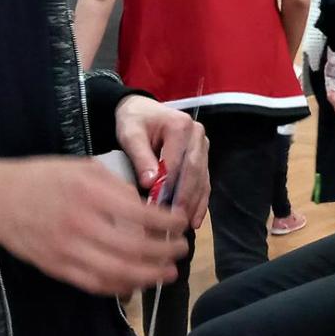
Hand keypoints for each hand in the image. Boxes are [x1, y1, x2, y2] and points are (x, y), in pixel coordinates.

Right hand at [0, 157, 187, 296]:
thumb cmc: (42, 177)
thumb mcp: (83, 167)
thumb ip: (116, 186)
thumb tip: (146, 205)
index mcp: (90, 194)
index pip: (140, 214)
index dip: (167, 222)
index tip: (182, 222)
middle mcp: (81, 224)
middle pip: (134, 248)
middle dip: (164, 252)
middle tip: (182, 250)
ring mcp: (68, 250)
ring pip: (117, 272)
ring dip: (148, 276)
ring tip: (167, 273)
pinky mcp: (57, 268)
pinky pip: (94, 283)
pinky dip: (119, 287)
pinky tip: (136, 283)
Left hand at [115, 95, 209, 228]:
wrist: (141, 110)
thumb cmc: (134, 121)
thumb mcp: (130, 134)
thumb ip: (140, 156)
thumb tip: (150, 182)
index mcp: (180, 125)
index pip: (176, 161)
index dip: (169, 186)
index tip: (159, 208)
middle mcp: (198, 134)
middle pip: (194, 171)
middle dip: (186, 197)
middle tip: (177, 220)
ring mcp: (203, 146)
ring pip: (202, 178)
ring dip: (196, 203)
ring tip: (187, 225)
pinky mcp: (203, 157)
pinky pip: (204, 181)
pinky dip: (200, 200)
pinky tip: (195, 218)